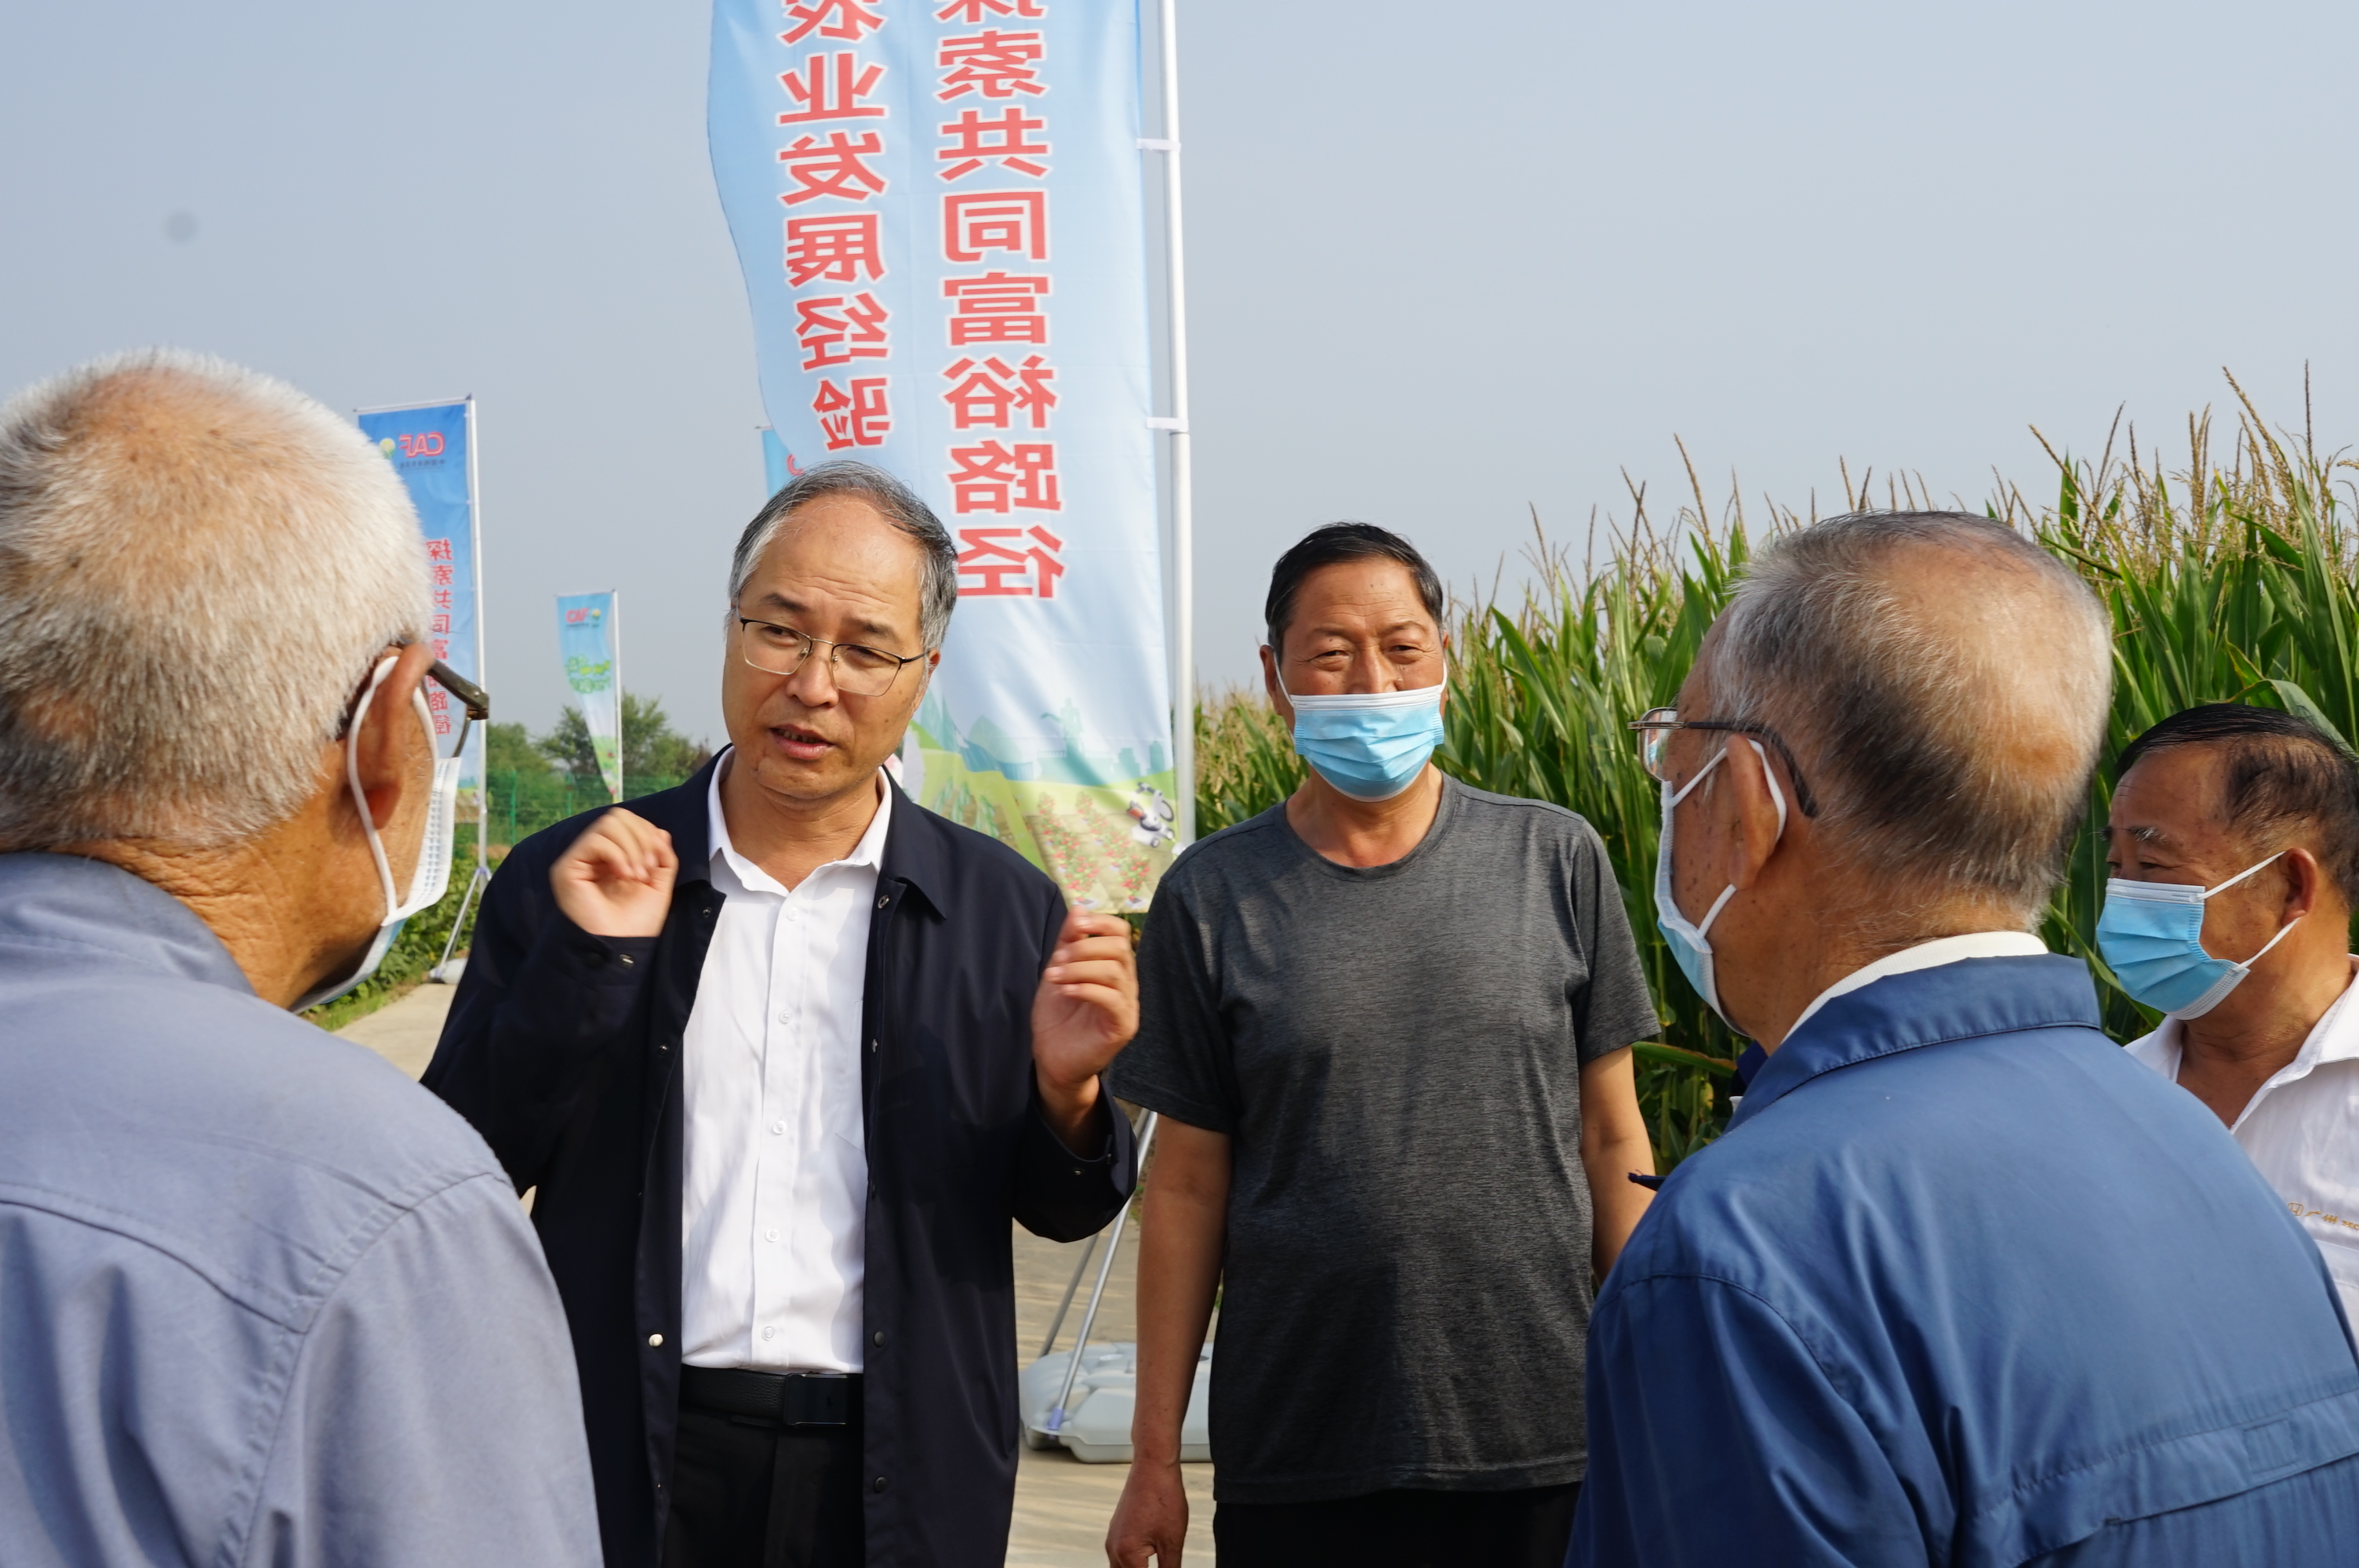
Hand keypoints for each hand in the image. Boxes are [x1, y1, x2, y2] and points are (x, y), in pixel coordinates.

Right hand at [550, 809, 676, 937]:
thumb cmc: (636, 923)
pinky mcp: (568, 867)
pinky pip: (595, 841)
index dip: (647, 833)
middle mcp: (593, 855)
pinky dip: (617, 854)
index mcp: (613, 856)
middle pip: (617, 816)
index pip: (628, 822)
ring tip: (637, 875)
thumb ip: (661, 856)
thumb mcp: (659, 884)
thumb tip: (659, 831)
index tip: (657, 862)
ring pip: (607, 824)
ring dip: (631, 847)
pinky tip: (624, 876)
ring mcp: (579, 859)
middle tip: (647, 868)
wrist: (620, 949)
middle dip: (641, 838)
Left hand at [1032, 908, 1138, 1142]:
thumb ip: (1068, 943)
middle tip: (1058, 959)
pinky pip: (1112, 999)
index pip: (1121, 934)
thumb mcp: (1057, 973)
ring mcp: (1127, 1007)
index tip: (1076, 924)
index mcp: (1113, 968)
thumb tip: (1079, 907)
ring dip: (1080, 968)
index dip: (1101, 923)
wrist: (1053, 1061)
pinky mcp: (1122, 1027)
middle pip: (1120, 949)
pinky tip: (1065, 991)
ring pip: (1115, 971)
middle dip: (1085, 947)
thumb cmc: (1057, 1019)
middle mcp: (1126, 985)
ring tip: (1055, 977)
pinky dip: (1086, 989)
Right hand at [1106, 1457, 1188, 1566]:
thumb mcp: (1173, 1542)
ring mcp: (1113, 1539)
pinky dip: (1132, 1567)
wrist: (1152, 1466)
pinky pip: (1119, 1559)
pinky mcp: (1117, 1531)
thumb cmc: (1163, 1497)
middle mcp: (1113, 1549)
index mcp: (1127, 1555)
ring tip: (1154, 1565)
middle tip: (1162, 1567)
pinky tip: (1146, 1565)